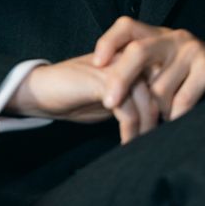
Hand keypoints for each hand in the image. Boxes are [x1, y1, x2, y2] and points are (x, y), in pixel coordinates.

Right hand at [5, 53, 161, 139]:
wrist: (39, 90)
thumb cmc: (74, 95)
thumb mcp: (110, 99)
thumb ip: (133, 101)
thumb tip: (157, 120)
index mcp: (129, 59)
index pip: (161, 82)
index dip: (164, 108)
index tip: (161, 131)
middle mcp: (125, 58)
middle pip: (158, 91)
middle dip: (157, 120)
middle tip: (153, 143)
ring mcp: (114, 68)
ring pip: (146, 101)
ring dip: (145, 129)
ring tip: (139, 146)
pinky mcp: (101, 81)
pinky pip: (127, 110)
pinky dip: (129, 131)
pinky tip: (125, 142)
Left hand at [93, 17, 204, 129]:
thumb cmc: (201, 82)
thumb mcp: (170, 70)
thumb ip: (145, 72)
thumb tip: (106, 88)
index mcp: (161, 35)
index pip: (126, 26)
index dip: (108, 41)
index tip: (95, 63)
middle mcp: (176, 37)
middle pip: (138, 53)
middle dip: (120, 79)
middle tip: (108, 103)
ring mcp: (193, 50)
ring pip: (159, 87)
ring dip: (159, 110)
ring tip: (167, 116)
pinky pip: (181, 99)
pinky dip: (177, 116)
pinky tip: (180, 120)